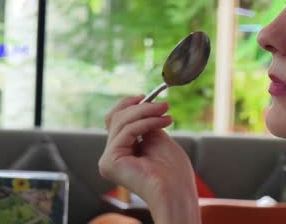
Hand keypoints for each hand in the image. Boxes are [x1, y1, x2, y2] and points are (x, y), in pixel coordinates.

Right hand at [99, 95, 199, 222]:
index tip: (146, 96)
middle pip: (116, 118)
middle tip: (164, 104)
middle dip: (141, 107)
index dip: (128, 105)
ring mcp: (108, 160)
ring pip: (121, 122)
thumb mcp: (157, 138)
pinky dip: (146, 123)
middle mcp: (111, 156)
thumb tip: (142, 104)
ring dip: (147, 112)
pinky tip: (163, 122)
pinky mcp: (110, 162)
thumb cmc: (172, 170)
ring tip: (166, 113)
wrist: (176, 189)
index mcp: (121, 151)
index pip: (115, 121)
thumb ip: (145, 123)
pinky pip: (126, 131)